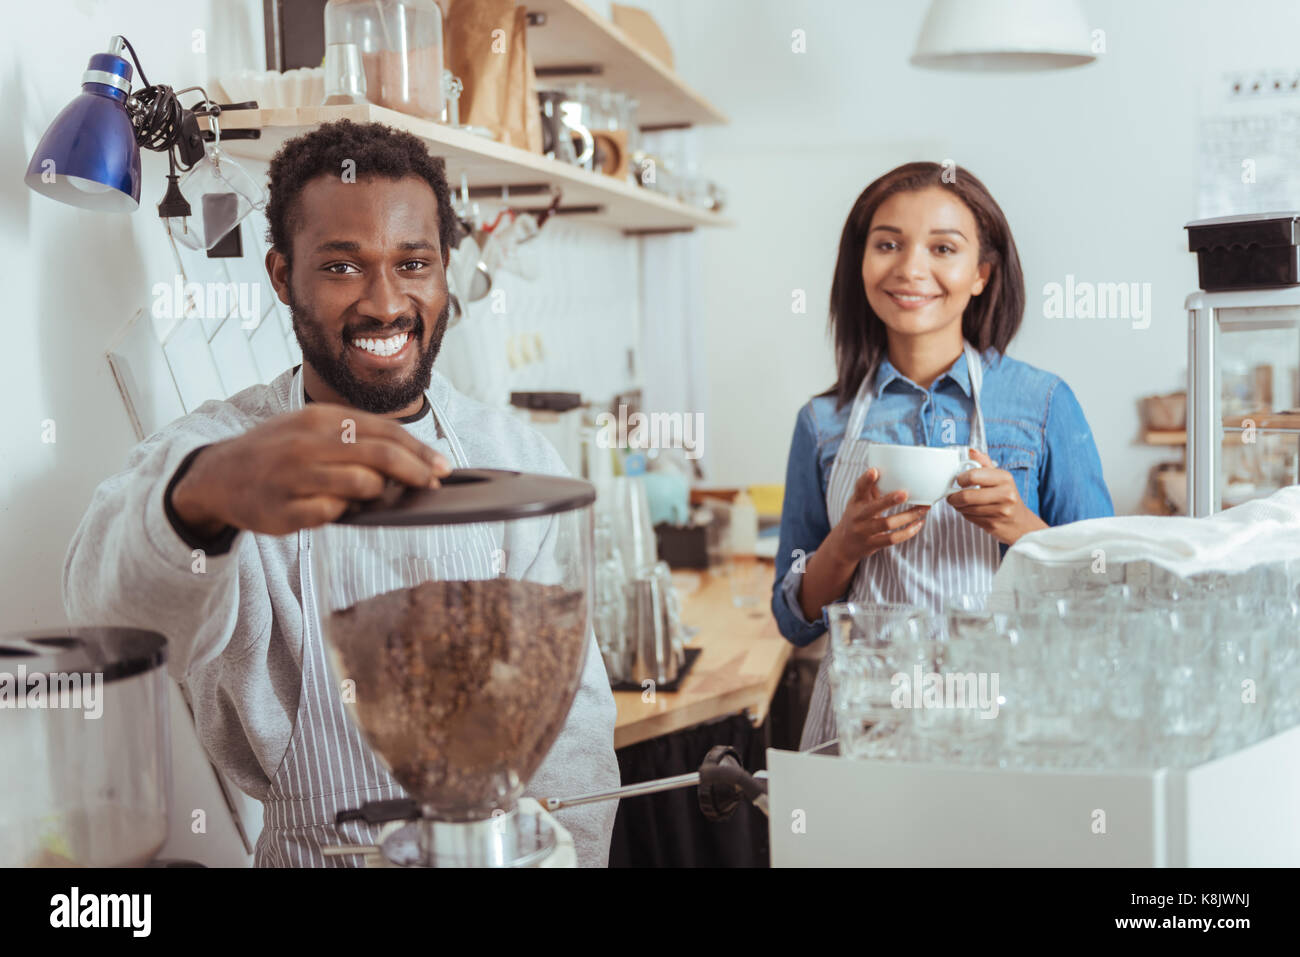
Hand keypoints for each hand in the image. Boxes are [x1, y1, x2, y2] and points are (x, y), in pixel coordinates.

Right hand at [172, 403, 451, 536]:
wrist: (218, 476)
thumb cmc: (278, 452)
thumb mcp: (312, 430)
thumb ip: (355, 439)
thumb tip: (409, 458)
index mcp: (320, 419)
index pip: (384, 431)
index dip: (419, 450)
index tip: (442, 466)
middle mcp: (308, 443)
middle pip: (380, 455)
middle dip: (416, 471)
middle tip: (433, 485)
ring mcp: (294, 476)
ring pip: (361, 485)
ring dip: (379, 494)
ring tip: (379, 498)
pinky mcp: (284, 510)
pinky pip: (331, 514)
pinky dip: (344, 512)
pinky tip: (343, 510)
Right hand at [828, 467, 930, 564]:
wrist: (844, 545)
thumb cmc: (857, 517)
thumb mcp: (859, 502)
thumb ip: (871, 488)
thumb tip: (890, 468)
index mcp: (856, 502)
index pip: (859, 488)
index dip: (866, 480)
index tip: (874, 471)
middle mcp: (858, 516)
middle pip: (873, 508)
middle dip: (889, 501)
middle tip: (905, 493)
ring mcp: (864, 532)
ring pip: (887, 524)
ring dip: (908, 516)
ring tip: (923, 508)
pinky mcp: (872, 544)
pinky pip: (892, 539)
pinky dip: (908, 532)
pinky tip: (919, 523)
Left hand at [946, 448, 1046, 545]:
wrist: (1019, 521)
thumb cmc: (1006, 495)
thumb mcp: (999, 477)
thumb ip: (984, 463)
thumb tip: (972, 451)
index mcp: (1005, 478)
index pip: (973, 476)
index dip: (960, 479)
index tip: (958, 481)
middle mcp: (1005, 494)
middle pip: (967, 495)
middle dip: (954, 497)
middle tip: (951, 496)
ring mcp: (1001, 511)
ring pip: (966, 508)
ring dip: (959, 506)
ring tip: (961, 503)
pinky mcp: (994, 525)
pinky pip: (970, 518)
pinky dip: (966, 514)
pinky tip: (970, 511)